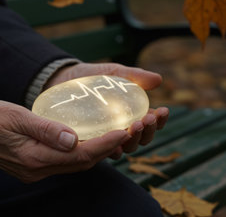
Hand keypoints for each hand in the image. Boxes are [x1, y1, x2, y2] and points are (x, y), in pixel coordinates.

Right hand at [0, 98, 130, 182]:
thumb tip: (75, 139)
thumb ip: (46, 129)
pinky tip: (89, 138)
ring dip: (96, 150)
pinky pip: (64, 161)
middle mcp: (37, 170)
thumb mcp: (16, 117)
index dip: (105, 143)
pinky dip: (81, 151)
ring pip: (74, 163)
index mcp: (34, 158)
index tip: (124, 130)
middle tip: (128, 130)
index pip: (79, 154)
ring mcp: (34, 170)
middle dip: (107, 148)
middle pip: (81, 162)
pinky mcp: (32, 165)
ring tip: (115, 133)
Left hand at [45, 62, 169, 156]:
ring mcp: (104, 138)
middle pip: (142, 139)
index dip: (160, 121)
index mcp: (131, 114)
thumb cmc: (93, 77)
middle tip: (147, 119)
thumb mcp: (114, 73)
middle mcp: (121, 130)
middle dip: (148, 131)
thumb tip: (158, 80)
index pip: (151, 123)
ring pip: (125, 148)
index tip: (162, 110)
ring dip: (133, 140)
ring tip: (133, 126)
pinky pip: (101, 152)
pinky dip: (110, 150)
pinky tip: (112, 144)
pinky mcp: (88, 142)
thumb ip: (134, 76)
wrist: (63, 78)